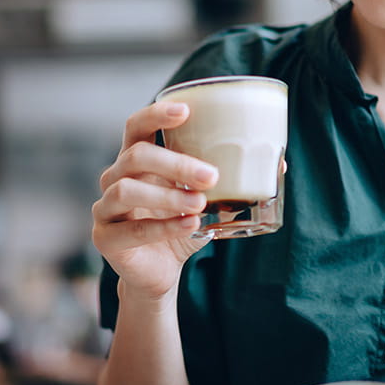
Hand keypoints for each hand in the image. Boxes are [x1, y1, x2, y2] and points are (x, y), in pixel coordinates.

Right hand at [92, 100, 220, 301]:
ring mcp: (105, 208)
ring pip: (126, 190)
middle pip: (135, 156)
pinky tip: (191, 226)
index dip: (155, 115)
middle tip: (211, 176)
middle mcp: (115, 178)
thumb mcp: (208, 201)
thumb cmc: (181, 227)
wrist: (161, 273)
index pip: (135, 126)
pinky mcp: (105, 237)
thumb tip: (279, 162)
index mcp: (136, 161)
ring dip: (167, 196)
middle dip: (174, 163)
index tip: (185, 111)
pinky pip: (131, 228)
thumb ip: (231, 181)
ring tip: (200, 204)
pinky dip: (164, 226)